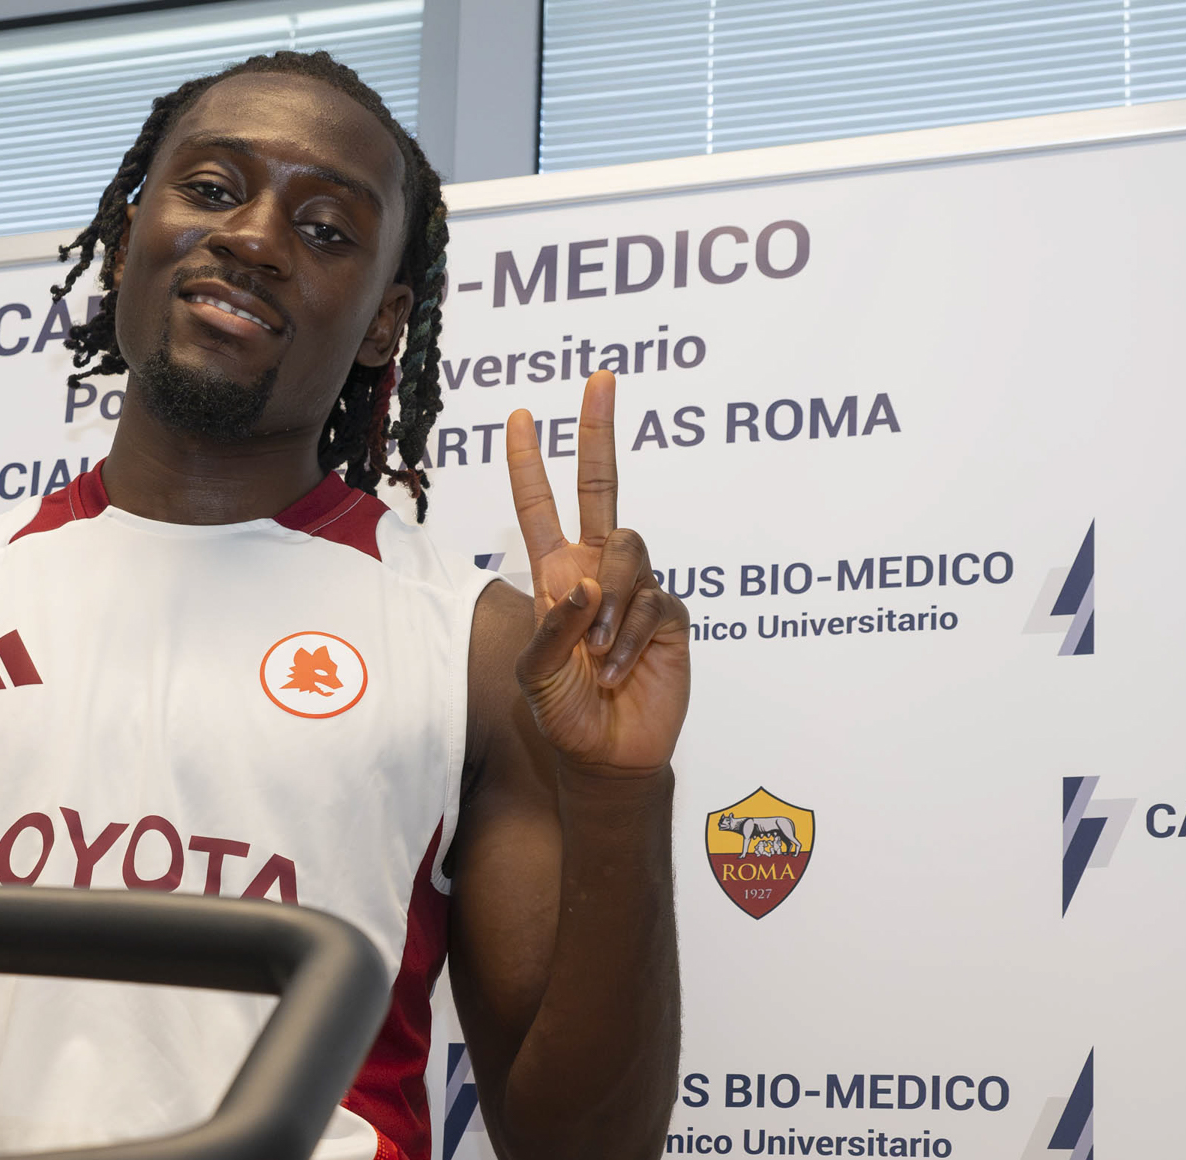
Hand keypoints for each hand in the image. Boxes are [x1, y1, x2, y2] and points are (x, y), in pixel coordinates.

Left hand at [503, 373, 690, 777]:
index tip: (516, 416)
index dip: (528, 464)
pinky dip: (630, 638)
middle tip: (600, 379)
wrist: (607, 754)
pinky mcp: (669, 616)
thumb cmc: (564, 712)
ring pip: (628, 550)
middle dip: (597, 432)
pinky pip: (653, 603)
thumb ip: (553, 627)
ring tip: (599, 654)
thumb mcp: (535, 673)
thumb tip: (587, 583)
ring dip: (611, 602)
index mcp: (555, 575)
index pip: (539, 508)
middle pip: (601, 487)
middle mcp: (596, 571)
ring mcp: (636, 590)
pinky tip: (618, 670)